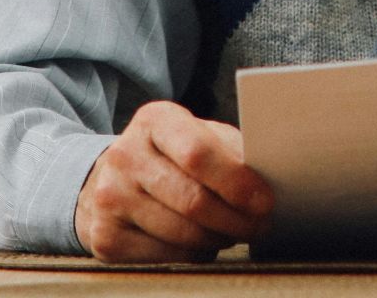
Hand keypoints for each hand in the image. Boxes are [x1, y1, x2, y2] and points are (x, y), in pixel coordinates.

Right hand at [73, 100, 274, 262]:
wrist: (112, 180)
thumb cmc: (173, 157)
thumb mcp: (199, 137)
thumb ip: (230, 151)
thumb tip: (270, 176)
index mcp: (154, 120)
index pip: (198, 153)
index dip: (236, 182)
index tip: (265, 201)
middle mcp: (124, 155)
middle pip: (192, 200)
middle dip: (236, 219)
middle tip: (260, 225)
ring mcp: (109, 197)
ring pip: (182, 233)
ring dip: (219, 238)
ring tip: (233, 232)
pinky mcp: (106, 236)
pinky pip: (166, 256)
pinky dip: (194, 255)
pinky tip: (202, 243)